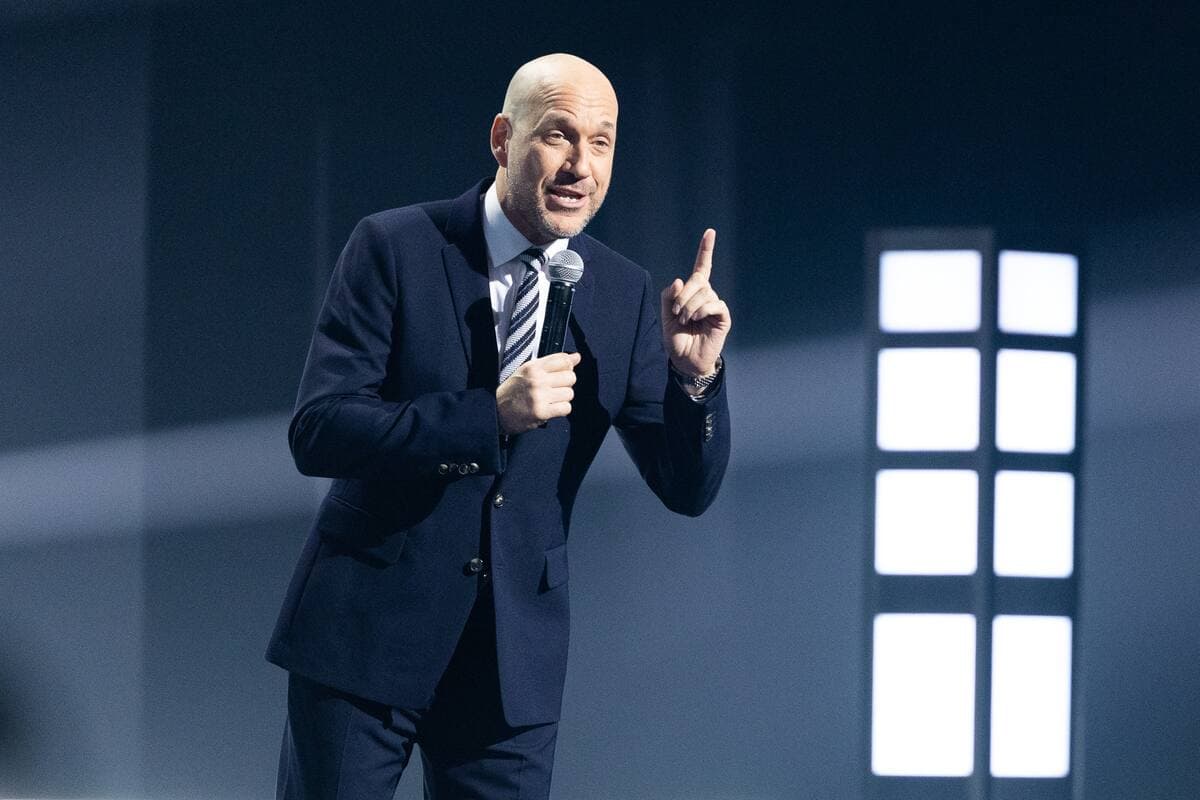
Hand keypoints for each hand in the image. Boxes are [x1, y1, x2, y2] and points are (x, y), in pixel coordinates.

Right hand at [496, 352, 580, 434]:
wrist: (496, 411)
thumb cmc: (512, 392)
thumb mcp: (527, 371)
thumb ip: (552, 363)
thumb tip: (576, 357)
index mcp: (532, 367)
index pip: (563, 360)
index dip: (568, 367)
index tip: (563, 372)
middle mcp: (536, 379)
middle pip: (570, 377)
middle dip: (566, 384)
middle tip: (555, 389)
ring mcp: (539, 396)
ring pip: (569, 393)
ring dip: (563, 398)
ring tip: (551, 400)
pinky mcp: (541, 412)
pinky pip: (566, 408)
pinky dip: (561, 409)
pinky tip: (552, 408)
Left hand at [660, 228, 730, 376]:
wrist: (685, 360)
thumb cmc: (676, 339)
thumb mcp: (665, 316)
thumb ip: (668, 296)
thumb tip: (680, 280)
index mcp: (692, 292)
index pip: (702, 267)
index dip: (706, 250)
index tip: (710, 232)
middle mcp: (706, 295)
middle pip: (698, 279)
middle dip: (683, 294)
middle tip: (677, 313)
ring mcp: (715, 305)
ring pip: (704, 292)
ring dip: (690, 306)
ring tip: (685, 321)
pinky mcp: (723, 316)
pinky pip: (714, 304)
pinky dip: (702, 310)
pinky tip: (696, 320)